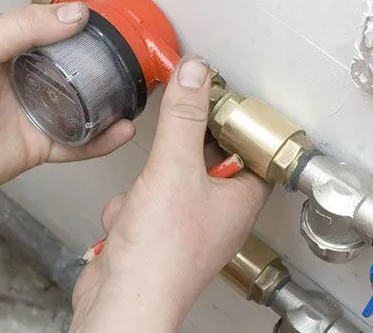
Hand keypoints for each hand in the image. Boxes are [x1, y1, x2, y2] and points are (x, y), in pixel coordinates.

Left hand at [0, 3, 135, 202]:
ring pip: (81, 105)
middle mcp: (24, 77)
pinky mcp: (35, 146)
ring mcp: (32, 112)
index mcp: (7, 45)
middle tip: (134, 56)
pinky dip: (101, 139)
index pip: (53, 27)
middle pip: (73, 67)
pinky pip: (77, 142)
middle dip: (103, 62)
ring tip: (137, 91)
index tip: (113, 20)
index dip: (82, 23)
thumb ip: (25, 28)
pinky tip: (121, 131)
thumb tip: (73, 14)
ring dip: (108, 100)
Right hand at [69, 57, 272, 332]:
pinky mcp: (156, 236)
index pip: (250, 147)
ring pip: (166, 178)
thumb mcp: (173, 169)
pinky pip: (142, 202)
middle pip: (203, 159)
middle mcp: (218, 214)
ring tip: (142, 199)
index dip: (233, 121)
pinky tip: (126, 220)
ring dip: (145, 182)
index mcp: (240, 199)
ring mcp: (186, 226)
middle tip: (168, 141)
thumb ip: (183, 117)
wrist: (122, 300)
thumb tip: (196, 73)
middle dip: (174, 152)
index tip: (214, 96)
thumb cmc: (160, 254)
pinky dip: (128, 206)